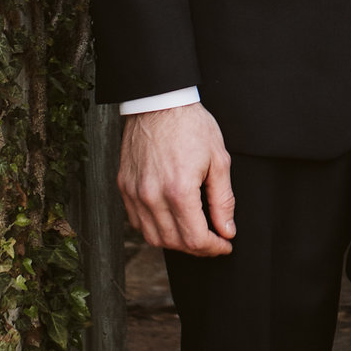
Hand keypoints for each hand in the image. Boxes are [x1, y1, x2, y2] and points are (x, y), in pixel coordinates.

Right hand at [119, 102, 234, 256]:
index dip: (214, 248)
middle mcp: (152, 195)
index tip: (225, 245)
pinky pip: (137, 221)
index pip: (196, 238)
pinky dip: (155, 228)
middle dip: (198, 248)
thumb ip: (223, 200)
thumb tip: (227, 230)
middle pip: (174, 242)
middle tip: (213, 241)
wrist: (159, 102)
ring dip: (176, 242)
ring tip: (193, 232)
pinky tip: (171, 220)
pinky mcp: (124, 186)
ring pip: (153, 237)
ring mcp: (134, 192)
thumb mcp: (219, 160)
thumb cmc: (191, 126)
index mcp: (179, 190)